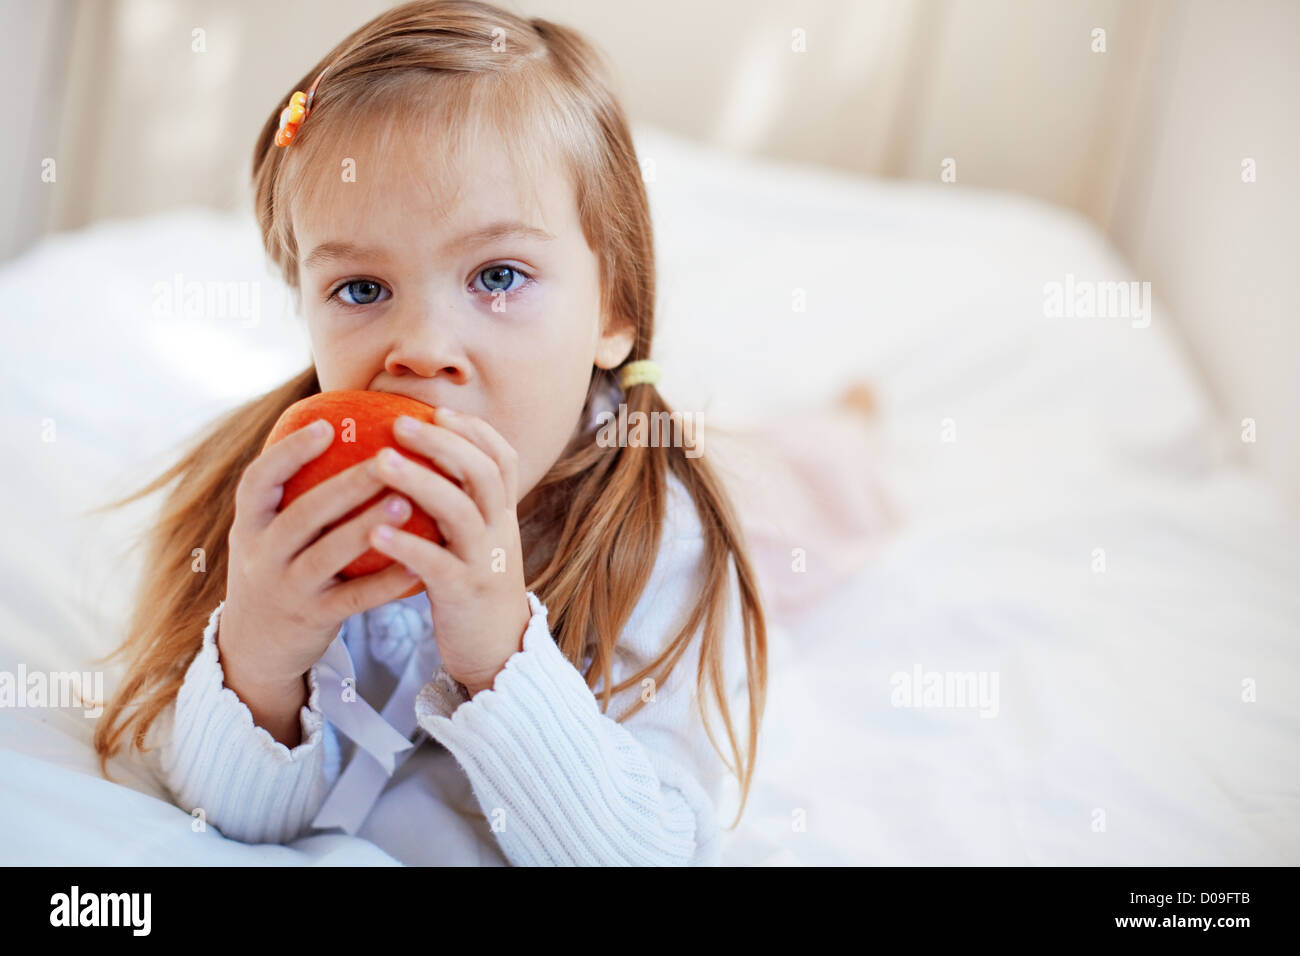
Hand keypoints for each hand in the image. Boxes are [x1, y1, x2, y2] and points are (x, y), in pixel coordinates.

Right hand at [220, 418, 427, 692]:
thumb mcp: (269, 532)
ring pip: (327, 556)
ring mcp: (287, 589)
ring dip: (366, 528)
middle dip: (346, 485)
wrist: (254, 647)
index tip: (326, 425)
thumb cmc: (278, 569)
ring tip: (405, 504)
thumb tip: (339, 427)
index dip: (289, 452)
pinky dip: (385, 582)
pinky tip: (418, 565)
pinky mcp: (313, 619)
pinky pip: (354, 599)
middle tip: (388, 459)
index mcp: (250, 525)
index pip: (258, 481)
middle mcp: (262, 555)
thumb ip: (294, 493)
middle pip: (303, 514)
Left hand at [367, 407, 531, 695]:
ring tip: (380, 462)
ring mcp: (484, 563)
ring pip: (461, 513)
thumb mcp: (473, 541)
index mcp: (502, 516)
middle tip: (399, 423)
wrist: (497, 653)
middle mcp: (500, 532)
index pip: (502, 459)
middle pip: (483, 474)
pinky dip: (407, 546)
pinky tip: (373, 534)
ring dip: (421, 483)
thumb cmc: (470, 588)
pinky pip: (436, 565)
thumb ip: (455, 505)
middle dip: (443, 444)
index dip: (474, 431)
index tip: (438, 410)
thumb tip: (416, 460)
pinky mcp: (464, 595)